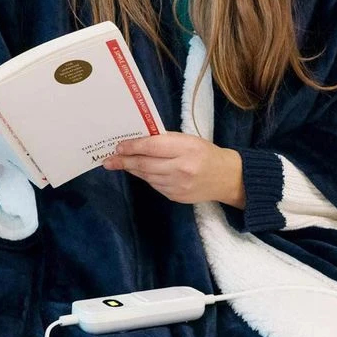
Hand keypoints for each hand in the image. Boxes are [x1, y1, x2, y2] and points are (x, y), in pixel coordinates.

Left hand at [102, 132, 244, 207]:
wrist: (226, 178)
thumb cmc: (205, 153)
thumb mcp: (189, 140)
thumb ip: (165, 140)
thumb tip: (137, 142)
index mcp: (185, 149)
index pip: (152, 147)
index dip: (132, 147)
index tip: (118, 146)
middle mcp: (181, 169)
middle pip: (145, 164)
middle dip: (124, 161)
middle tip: (109, 160)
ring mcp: (177, 185)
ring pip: (147, 176)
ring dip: (132, 169)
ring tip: (120, 164)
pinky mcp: (175, 197)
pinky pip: (155, 185)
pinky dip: (146, 177)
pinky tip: (141, 171)